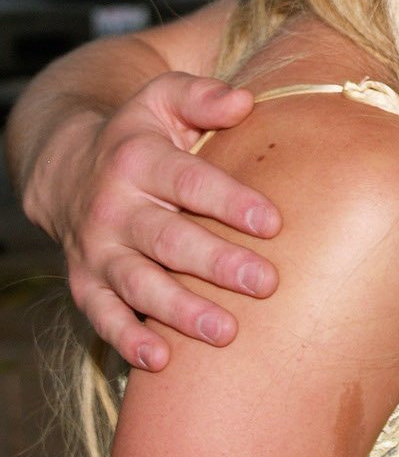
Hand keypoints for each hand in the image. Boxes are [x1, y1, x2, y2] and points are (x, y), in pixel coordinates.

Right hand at [42, 74, 281, 369]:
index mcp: (137, 161)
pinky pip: (104, 317)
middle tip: (266, 283)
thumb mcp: (162, 99)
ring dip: (181, 312)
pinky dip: (127, 340)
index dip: (229, 201)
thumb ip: (201, 96)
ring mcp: (97, 251)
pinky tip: (161, 360)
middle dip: (217, 264)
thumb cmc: (138, 136)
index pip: (189, 181)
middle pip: (169, 240)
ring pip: (139, 285)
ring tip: (226, 331)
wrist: (68, 170)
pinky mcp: (86, 284)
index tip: (272, 222)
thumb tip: (244, 101)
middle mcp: (113, 209)